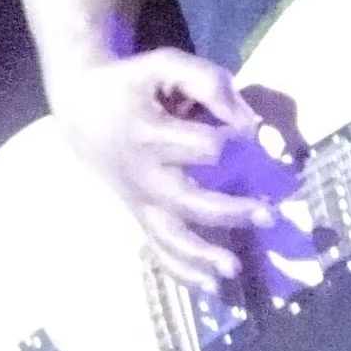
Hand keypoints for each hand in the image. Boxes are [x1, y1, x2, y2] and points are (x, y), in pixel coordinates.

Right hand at [49, 49, 274, 291]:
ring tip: (234, 270)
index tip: (253, 132)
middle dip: (230, 211)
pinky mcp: (139, 213)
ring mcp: (139, 200)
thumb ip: (207, 82)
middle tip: (269, 214)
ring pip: (170, 237)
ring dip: (203, 256)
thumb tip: (248, 120)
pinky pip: (158, 249)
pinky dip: (182, 271)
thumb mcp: (165, 64)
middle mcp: (143, 175)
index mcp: (149, 134)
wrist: (80, 107)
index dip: (234, 138)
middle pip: (189, 201)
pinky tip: (211, 286)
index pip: (202, 146)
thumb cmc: (132, 83)